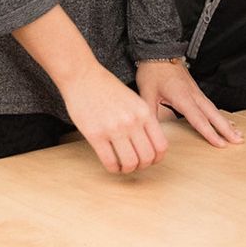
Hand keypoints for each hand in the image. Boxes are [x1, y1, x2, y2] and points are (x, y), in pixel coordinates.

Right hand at [53, 64, 168, 173]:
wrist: (84, 77)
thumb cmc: (108, 89)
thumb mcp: (134, 100)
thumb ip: (143, 119)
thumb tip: (150, 142)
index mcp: (145, 112)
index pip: (161, 145)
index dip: (157, 158)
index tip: (150, 161)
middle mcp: (133, 122)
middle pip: (147, 157)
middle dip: (143, 166)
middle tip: (135, 165)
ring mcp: (114, 129)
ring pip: (130, 162)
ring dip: (128, 169)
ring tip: (123, 167)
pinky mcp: (96, 135)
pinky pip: (109, 161)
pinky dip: (113, 168)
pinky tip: (111, 166)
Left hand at [135, 59, 242, 148]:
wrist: (158, 53)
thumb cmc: (152, 71)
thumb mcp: (146, 93)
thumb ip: (150, 113)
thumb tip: (151, 132)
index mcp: (182, 96)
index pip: (199, 119)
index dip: (210, 133)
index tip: (221, 143)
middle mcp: (193, 94)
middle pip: (213, 114)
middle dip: (227, 129)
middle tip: (239, 140)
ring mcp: (196, 92)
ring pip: (214, 110)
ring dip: (226, 122)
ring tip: (237, 134)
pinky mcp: (195, 90)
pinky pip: (210, 105)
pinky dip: (219, 115)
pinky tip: (223, 121)